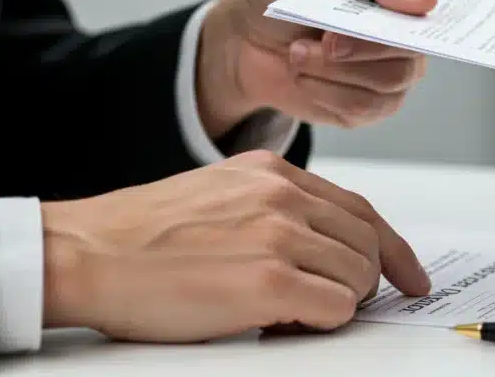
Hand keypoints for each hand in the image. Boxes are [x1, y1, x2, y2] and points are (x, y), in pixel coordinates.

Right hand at [40, 150, 430, 341]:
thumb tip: (323, 247)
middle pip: (366, 244)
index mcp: (273, 172)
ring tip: (290, 313)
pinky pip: (334, 309)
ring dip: (336, 304)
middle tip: (331, 305)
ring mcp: (279, 235)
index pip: (359, 209)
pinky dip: (320, 323)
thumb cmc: (141, 236)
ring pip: (356, 277)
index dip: (392, 249)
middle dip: (362, 281)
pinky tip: (283, 323)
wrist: (85, 253)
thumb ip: (274, 207)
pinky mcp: (269, 281)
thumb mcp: (219, 194)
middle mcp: (283, 195)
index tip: (409, 276)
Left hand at [197, 0, 438, 138]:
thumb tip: (426, 1)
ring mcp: (386, 79)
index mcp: (399, 1)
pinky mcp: (364, 110)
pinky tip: (304, 75)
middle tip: (322, 39)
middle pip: (407, 61)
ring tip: (299, 53)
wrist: (240, 37)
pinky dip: (322, 91)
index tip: (379, 26)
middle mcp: (402, 42)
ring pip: (381, 88)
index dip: (411, 28)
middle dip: (356, 51)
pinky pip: (359, 109)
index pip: (428, 20)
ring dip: (330, 71)